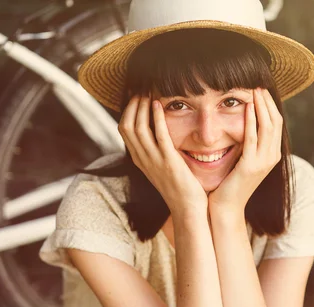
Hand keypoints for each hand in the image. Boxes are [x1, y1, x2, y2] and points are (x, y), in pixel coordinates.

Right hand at [118, 96, 207, 215]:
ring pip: (138, 128)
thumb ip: (158, 151)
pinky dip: (157, 118)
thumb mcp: (163, 167)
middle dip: (132, 104)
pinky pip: (159, 136)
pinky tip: (159, 104)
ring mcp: (154, 161)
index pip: (124, 129)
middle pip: (127, 126)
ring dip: (141, 107)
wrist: (189, 210)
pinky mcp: (169, 162)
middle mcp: (143, 159)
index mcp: (141, 159)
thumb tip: (160, 133)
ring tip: (147, 92)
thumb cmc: (181, 188)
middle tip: (140, 88)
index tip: (136, 95)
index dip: (128, 110)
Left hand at [207, 88, 282, 215]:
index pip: (276, 123)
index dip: (269, 104)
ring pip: (267, 126)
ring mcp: (263, 162)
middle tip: (258, 84)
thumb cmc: (229, 183)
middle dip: (267, 101)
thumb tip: (243, 123)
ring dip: (261, 106)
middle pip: (275, 121)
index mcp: (272, 154)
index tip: (260, 89)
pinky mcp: (250, 166)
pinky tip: (247, 106)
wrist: (225, 207)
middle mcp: (272, 157)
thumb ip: (247, 143)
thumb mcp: (242, 159)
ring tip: (254, 90)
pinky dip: (251, 120)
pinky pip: (252, 138)